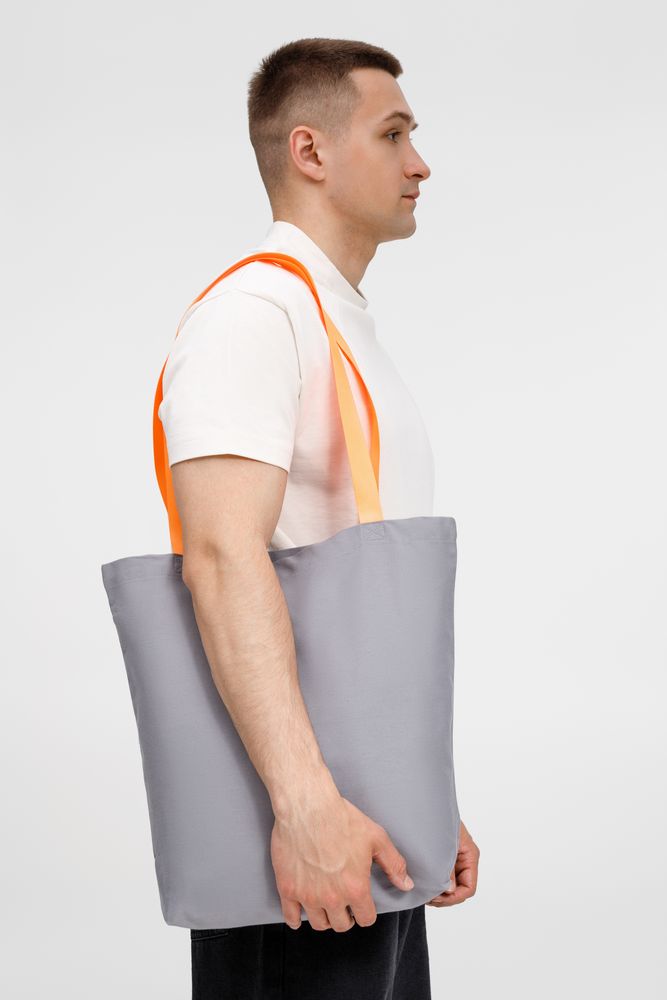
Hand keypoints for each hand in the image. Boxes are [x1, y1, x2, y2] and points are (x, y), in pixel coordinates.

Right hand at [271, 789, 414, 932]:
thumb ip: (393, 864)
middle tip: (344, 904)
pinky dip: (297, 919)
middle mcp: (332, 897)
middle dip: (346, 916)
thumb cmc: (341, 818)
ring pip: (319, 924)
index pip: (366, 919)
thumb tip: (406, 885)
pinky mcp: (287, 889)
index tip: (361, 904)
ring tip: (325, 905)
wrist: (307, 806)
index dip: (365, 912)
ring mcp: (308, 895)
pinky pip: (291, 918)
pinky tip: (300, 914)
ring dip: (325, 917)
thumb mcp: (376, 838)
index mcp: (355, 888)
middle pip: (342, 925)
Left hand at [426, 820, 478, 906]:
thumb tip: (450, 890)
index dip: (454, 897)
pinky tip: (425, 884)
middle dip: (445, 897)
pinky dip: (436, 884)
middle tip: (427, 897)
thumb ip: (448, 868)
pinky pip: (445, 878)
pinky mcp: (445, 858)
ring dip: (440, 892)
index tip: (436, 898)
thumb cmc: (437, 818)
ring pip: (452, 886)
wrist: (425, 804)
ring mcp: (456, 858)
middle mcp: (465, 858)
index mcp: (470, 854)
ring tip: (424, 892)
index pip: (469, 887)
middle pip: (461, 889)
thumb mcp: (444, 845)